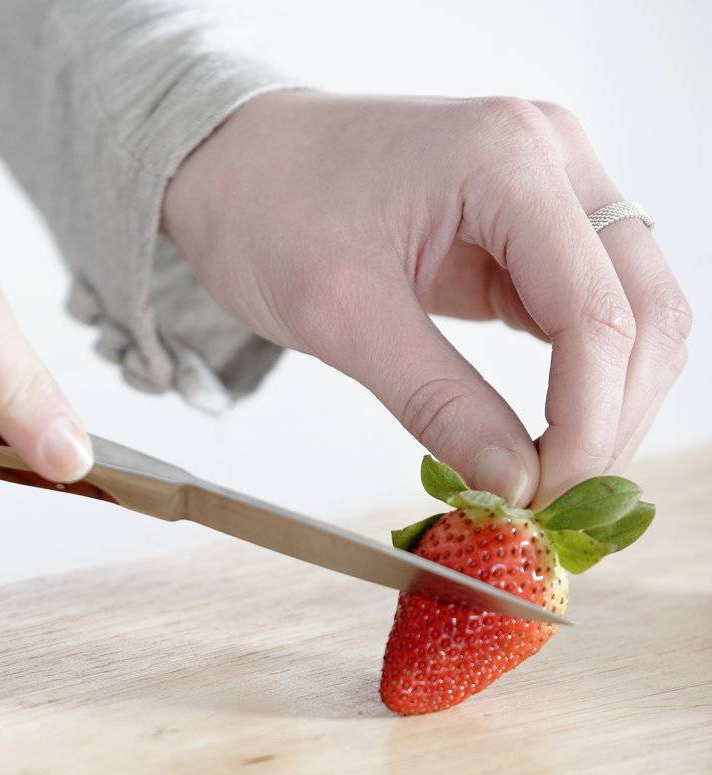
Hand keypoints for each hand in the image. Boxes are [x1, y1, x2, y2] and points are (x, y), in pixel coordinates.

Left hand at [163, 92, 690, 505]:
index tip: (544, 500)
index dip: (587, 424)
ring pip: (639, 317)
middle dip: (613, 422)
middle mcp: (555, 158)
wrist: (235, 161)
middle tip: (555, 505)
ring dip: (610, 409)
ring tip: (547, 483)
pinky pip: (593, 316)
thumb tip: (514, 485)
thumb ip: (436, 401)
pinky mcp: (539, 230)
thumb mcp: (341, 316)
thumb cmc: (268, 209)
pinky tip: (540, 442)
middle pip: (648, 311)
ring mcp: (556, 189)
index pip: (598, 312)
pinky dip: (581, 387)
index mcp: (509, 159)